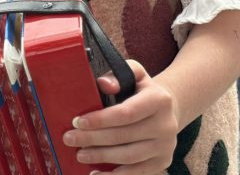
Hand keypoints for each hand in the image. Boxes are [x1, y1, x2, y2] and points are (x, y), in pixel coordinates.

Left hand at [63, 60, 179, 173]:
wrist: (169, 110)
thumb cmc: (142, 91)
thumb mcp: (134, 75)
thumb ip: (118, 75)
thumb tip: (103, 84)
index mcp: (159, 100)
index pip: (126, 113)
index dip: (100, 119)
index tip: (78, 122)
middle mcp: (166, 124)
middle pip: (125, 135)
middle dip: (93, 138)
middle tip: (70, 138)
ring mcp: (166, 146)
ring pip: (129, 156)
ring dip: (101, 157)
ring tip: (80, 154)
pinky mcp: (162, 162)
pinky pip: (136, 172)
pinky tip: (95, 173)